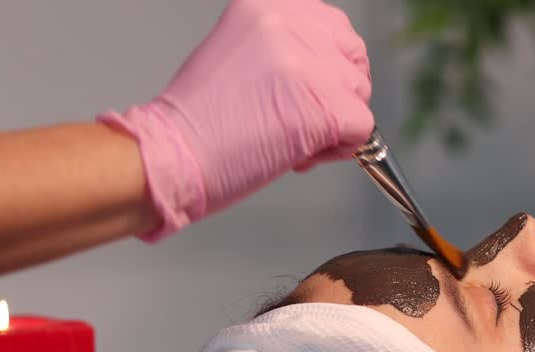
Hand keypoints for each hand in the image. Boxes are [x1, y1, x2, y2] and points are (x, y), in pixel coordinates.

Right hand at [101, 0, 372, 240]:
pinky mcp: (324, 106)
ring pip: (359, 95)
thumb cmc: (201, 118)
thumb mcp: (243, 53)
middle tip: (299, 116)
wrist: (171, 153)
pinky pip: (362, 130)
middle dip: (338, 92)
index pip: (332, 27)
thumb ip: (287, 49)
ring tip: (288, 137)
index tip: (302, 88)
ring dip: (334, 125)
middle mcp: (290, 23)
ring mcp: (309, 63)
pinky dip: (338, 151)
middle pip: (353, 57)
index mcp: (269, 4)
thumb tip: (330, 70)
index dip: (326, 65)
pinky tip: (298, 154)